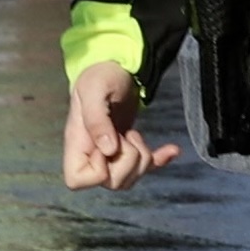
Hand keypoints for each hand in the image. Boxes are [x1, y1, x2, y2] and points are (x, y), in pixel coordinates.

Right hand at [63, 57, 173, 190]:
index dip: (97, 172)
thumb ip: (97, 120)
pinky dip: (161, 159)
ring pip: (129, 180)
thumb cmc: (100, 75)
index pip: (77, 180)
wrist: (116, 67)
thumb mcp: (95, 91)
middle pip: (111, 183)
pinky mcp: (130, 149)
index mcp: (77, 143)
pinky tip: (172, 150)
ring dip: (143, 160)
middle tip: (127, 135)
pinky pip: (147, 167)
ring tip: (136, 133)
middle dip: (128, 161)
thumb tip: (108, 150)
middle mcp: (92, 153)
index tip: (107, 148)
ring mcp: (111, 154)